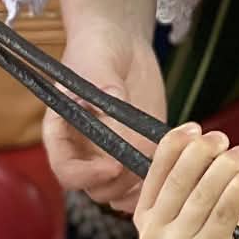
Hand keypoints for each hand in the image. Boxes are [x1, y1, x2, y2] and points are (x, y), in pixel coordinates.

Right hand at [43, 26, 166, 212]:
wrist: (122, 45)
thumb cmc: (98, 48)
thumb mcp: (97, 61)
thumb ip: (101, 84)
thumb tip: (111, 101)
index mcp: (63, 134)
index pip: (65, 170)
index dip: (87, 176)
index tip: (113, 165)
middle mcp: (84, 151)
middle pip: (95, 190)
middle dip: (119, 184)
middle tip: (143, 166)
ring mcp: (111, 155)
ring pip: (120, 193)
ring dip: (140, 190)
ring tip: (162, 168)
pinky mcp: (137, 153)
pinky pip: (142, 183)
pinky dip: (157, 182)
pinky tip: (175, 164)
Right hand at [133, 126, 238, 238]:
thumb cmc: (210, 235)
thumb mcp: (187, 209)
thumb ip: (185, 178)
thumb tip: (195, 134)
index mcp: (142, 217)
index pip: (156, 169)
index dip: (175, 143)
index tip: (195, 127)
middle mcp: (153, 234)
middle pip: (180, 178)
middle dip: (204, 151)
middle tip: (224, 139)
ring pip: (205, 192)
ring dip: (228, 165)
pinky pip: (225, 210)